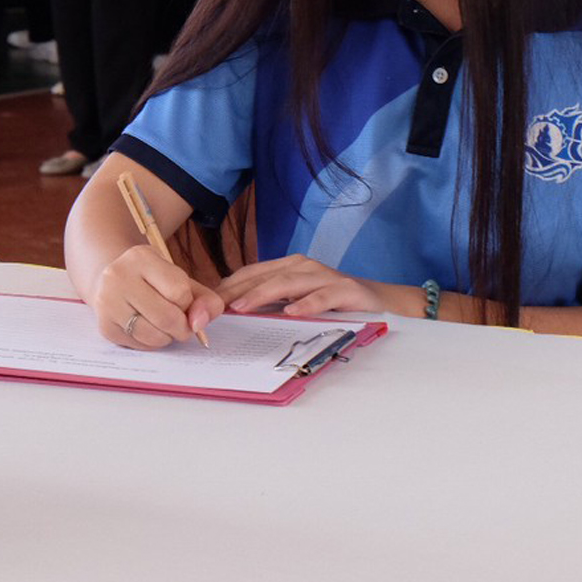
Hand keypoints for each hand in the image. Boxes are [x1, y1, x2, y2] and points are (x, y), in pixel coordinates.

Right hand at [91, 245, 225, 349]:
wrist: (110, 284)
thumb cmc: (152, 283)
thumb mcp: (180, 280)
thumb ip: (204, 299)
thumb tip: (200, 323)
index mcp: (141, 257)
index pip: (179, 292)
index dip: (188, 302)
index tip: (182, 300)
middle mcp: (118, 276)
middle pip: (167, 318)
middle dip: (182, 327)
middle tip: (181, 322)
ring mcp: (107, 303)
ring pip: (154, 336)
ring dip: (168, 337)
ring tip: (163, 325)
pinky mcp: (105, 326)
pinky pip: (141, 346)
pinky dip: (152, 343)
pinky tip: (147, 328)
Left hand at [219, 255, 388, 317]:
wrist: (379, 301)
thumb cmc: (332, 302)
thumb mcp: (295, 300)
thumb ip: (268, 303)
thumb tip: (229, 315)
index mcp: (287, 268)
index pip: (248, 274)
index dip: (224, 288)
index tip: (202, 305)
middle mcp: (302, 267)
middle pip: (262, 277)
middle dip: (234, 293)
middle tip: (211, 309)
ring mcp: (323, 277)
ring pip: (287, 283)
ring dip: (262, 294)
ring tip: (241, 307)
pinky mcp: (345, 290)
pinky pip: (322, 296)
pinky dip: (306, 304)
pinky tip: (292, 312)